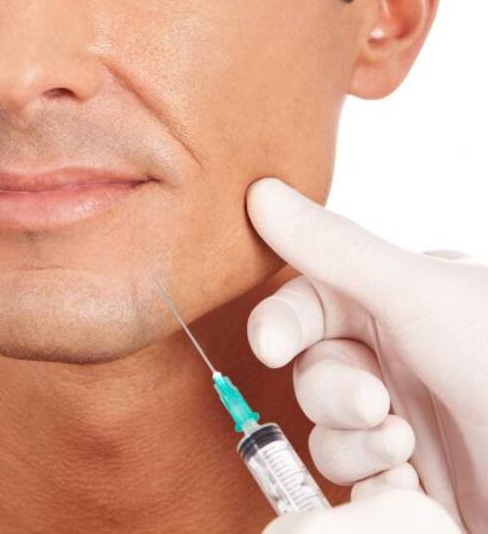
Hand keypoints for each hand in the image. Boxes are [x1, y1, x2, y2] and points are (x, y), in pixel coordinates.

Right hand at [245, 178, 487, 531]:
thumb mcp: (416, 294)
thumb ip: (334, 248)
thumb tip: (259, 190)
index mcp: (390, 306)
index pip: (306, 308)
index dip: (280, 324)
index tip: (270, 346)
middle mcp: (390, 360)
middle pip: (310, 374)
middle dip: (334, 394)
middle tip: (374, 404)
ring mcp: (396, 419)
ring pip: (325, 432)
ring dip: (356, 446)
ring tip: (405, 451)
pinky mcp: (406, 477)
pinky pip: (355, 481)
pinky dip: (375, 484)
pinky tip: (411, 486)